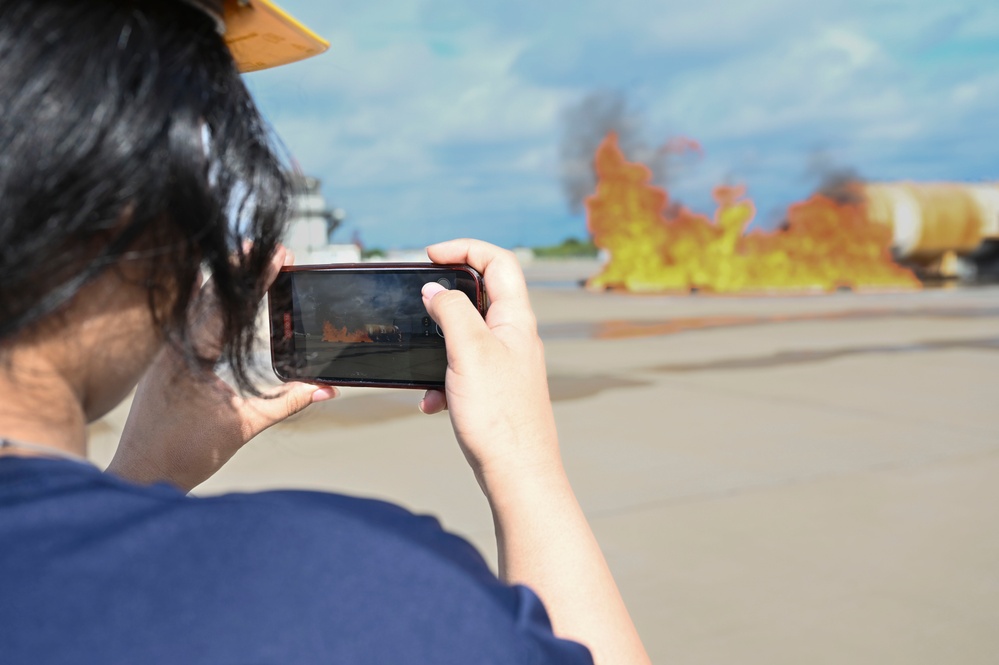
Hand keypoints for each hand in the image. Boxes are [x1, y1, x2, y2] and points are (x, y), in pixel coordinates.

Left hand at [107, 246, 336, 491]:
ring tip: (254, 262)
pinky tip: (219, 288)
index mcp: (192, 354)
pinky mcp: (162, 354)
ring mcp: (164, 346)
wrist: (141, 473)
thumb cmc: (184, 453)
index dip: (257, 275)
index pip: (229, 302)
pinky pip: (186, 315)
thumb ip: (289, 401)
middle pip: (210, 288)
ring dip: (226, 280)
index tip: (281, 256)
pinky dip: (208, 298)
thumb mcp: (246, 425)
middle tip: (275, 253)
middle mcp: (173, 342)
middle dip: (244, 266)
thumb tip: (328, 390)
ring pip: (194, 298)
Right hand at [419, 239, 561, 492]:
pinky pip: (462, 371)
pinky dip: (442, 380)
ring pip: (465, 336)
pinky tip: (432, 403)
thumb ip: (452, 312)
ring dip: (438, 346)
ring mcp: (506, 364)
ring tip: (423, 366)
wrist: (517, 473)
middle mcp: (515, 336)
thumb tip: (434, 290)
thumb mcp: (469, 351)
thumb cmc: (499, 415)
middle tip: (417, 303)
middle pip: (481, 295)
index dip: (465, 249)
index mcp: (516, 319)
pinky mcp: (494, 390)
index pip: (498, 261)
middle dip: (444, 299)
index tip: (430, 255)